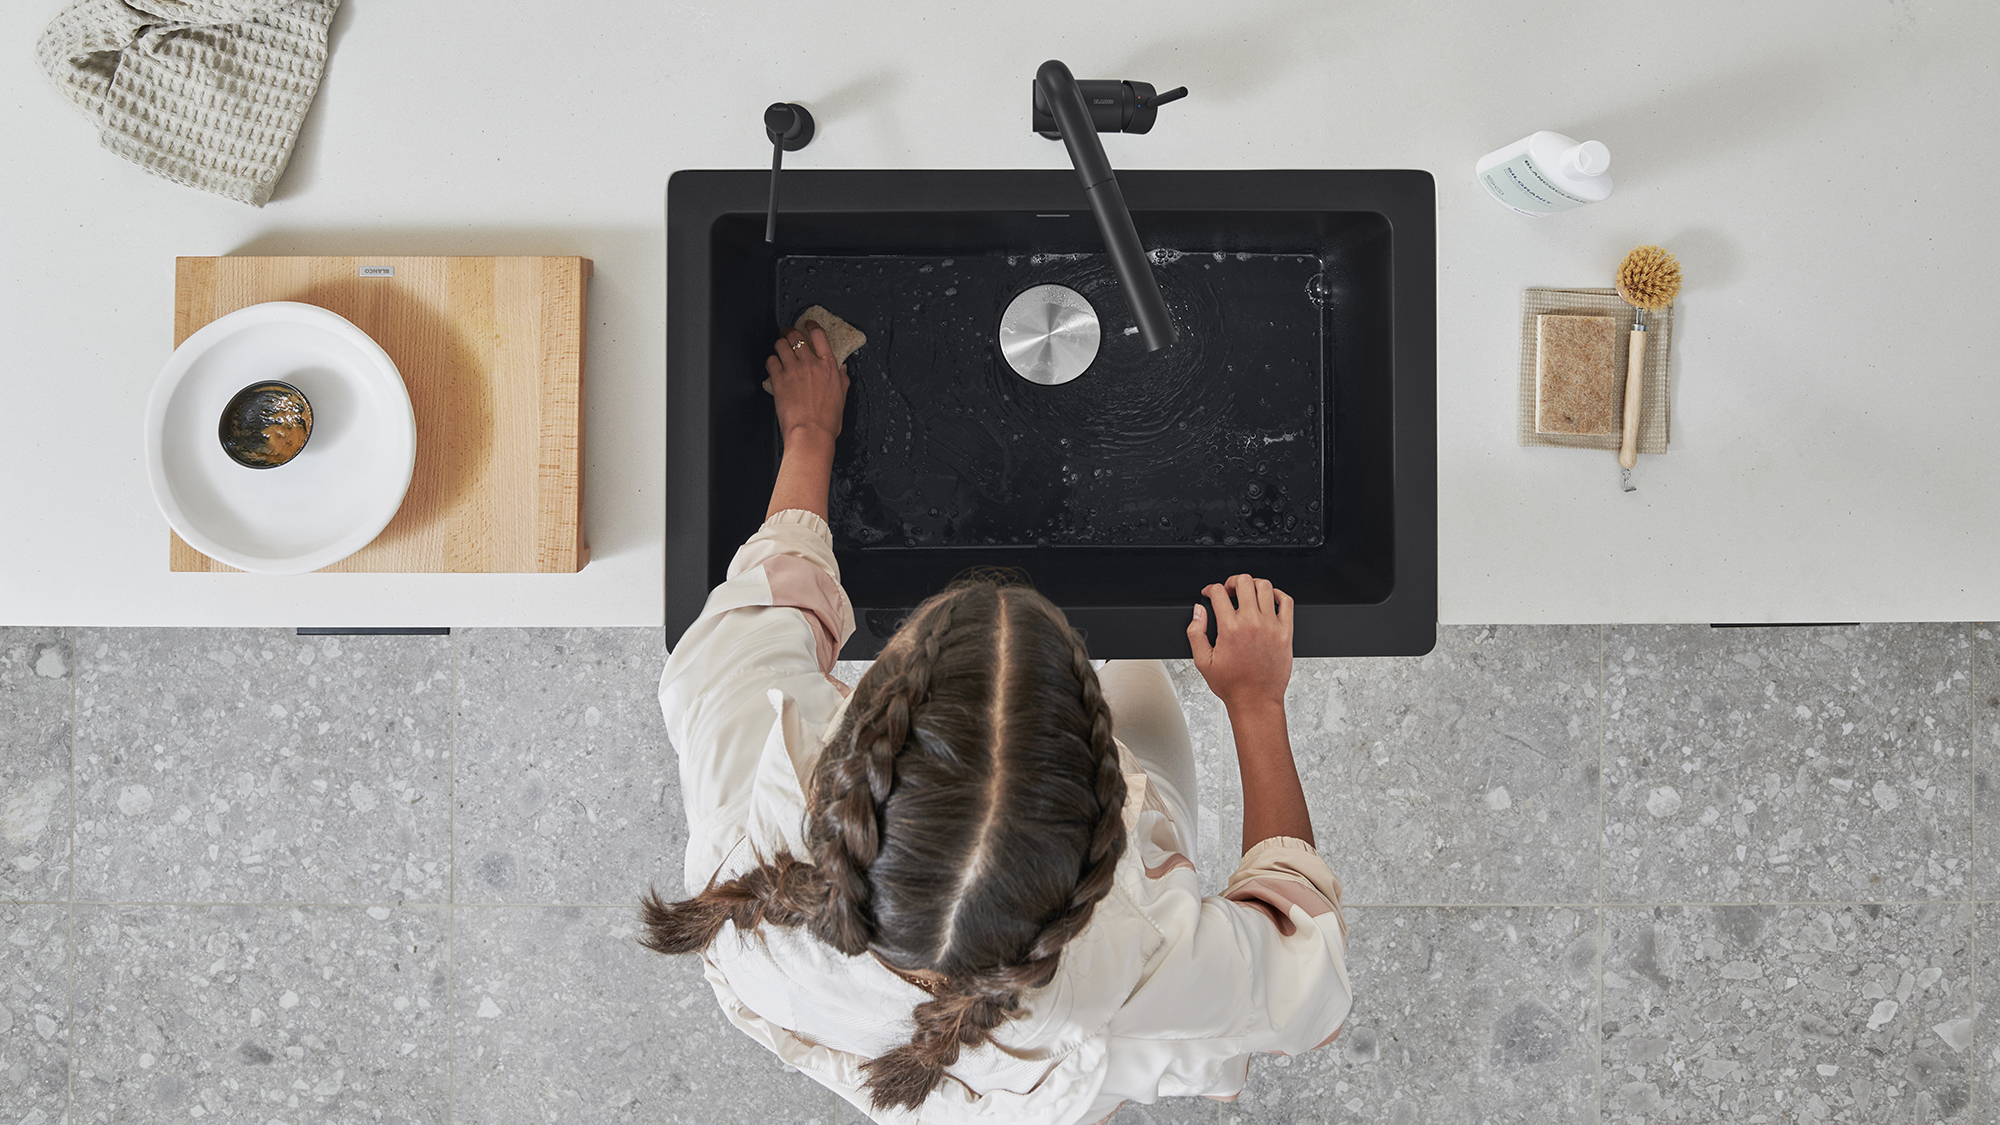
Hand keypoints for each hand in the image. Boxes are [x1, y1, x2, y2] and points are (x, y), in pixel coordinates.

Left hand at [765, 321, 848, 447]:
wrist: (811, 433)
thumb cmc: (827, 421)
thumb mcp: (841, 398)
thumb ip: (842, 380)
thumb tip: (843, 370)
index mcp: (829, 366)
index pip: (819, 335)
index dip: (811, 324)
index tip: (807, 323)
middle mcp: (810, 363)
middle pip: (796, 335)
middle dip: (789, 332)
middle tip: (787, 334)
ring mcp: (793, 369)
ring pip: (780, 344)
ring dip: (779, 345)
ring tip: (779, 350)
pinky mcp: (779, 379)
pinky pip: (771, 360)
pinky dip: (771, 361)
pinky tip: (774, 366)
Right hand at [1186, 573, 1292, 710]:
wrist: (1256, 701)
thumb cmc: (1232, 685)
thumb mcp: (1203, 661)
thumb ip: (1196, 632)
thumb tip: (1198, 611)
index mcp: (1230, 628)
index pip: (1219, 592)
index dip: (1210, 589)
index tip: (1209, 593)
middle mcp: (1252, 623)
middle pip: (1244, 582)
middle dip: (1232, 582)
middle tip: (1228, 591)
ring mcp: (1272, 626)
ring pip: (1265, 587)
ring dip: (1253, 585)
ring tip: (1247, 594)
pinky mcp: (1286, 632)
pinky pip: (1287, 602)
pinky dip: (1278, 594)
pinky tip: (1270, 600)